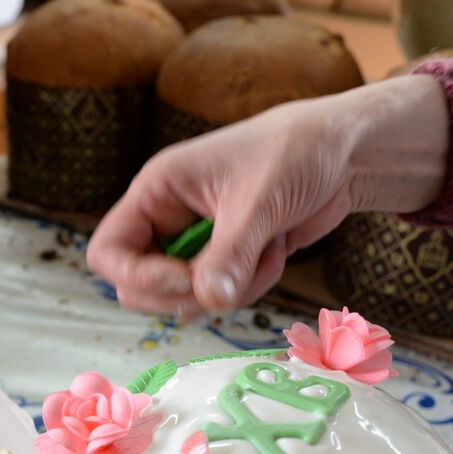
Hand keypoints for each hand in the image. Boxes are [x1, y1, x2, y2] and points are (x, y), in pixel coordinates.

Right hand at [87, 75, 449, 315]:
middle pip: (137, 288)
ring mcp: (195, 245)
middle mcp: (166, 220)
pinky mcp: (226, 262)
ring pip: (183, 300)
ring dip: (227, 290)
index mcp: (156, 191)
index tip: (185, 279)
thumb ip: (229, 254)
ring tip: (265, 251)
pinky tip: (276, 251)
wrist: (344, 153)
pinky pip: (219, 298)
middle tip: (227, 280)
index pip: (108, 252)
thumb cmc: (295, 153)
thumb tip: (209, 300)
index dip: (136, 277)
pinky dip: (250, 288)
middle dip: (184, 293)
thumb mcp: (259, 201)